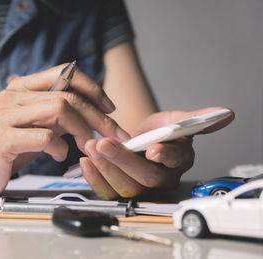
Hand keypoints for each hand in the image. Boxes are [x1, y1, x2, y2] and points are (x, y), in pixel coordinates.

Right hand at [0, 64, 129, 195]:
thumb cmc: (8, 147)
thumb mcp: (36, 125)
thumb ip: (58, 113)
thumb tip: (91, 110)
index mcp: (22, 87)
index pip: (64, 72)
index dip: (92, 87)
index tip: (109, 108)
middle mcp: (13, 95)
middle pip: (68, 95)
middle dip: (97, 116)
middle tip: (113, 134)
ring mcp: (6, 116)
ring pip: (58, 109)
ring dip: (82, 130)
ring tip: (86, 146)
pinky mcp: (2, 139)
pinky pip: (43, 137)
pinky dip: (60, 148)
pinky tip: (60, 156)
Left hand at [80, 107, 234, 199]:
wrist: (141, 140)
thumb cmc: (158, 131)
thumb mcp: (175, 120)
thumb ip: (195, 118)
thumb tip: (225, 113)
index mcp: (180, 160)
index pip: (175, 162)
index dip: (165, 156)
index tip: (152, 149)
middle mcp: (163, 178)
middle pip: (146, 177)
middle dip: (123, 161)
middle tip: (104, 144)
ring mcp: (141, 188)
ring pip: (126, 187)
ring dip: (105, 168)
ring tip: (92, 148)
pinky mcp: (122, 190)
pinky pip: (109, 191)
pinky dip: (95, 178)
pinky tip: (86, 161)